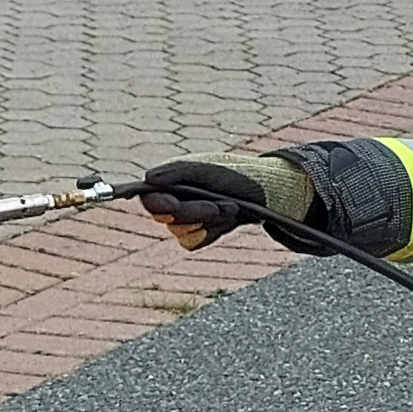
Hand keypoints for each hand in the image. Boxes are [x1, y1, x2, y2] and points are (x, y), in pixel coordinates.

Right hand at [134, 154, 309, 249]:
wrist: (264, 193)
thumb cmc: (234, 174)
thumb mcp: (206, 168)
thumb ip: (177, 172)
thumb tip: (147, 178)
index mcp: (169, 182)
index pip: (149, 197)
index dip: (158, 204)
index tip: (174, 205)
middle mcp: (173, 201)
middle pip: (166, 219)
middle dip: (194, 212)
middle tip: (218, 206)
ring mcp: (184, 221)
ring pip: (180, 233)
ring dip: (208, 221)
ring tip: (230, 208)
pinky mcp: (197, 235)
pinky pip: (193, 242)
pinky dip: (212, 232)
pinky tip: (227, 220)